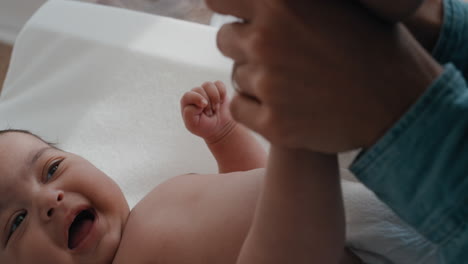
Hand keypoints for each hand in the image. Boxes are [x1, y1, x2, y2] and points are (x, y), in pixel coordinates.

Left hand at [181, 81, 234, 142]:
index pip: (187, 95)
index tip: (204, 108)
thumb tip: (200, 100)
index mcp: (186, 102)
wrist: (220, 128)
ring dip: (215, 98)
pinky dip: (222, 93)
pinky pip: (219, 84)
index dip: (197, 99)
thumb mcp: (193, 124)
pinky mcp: (216, 89)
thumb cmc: (204, 127)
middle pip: (199, 89)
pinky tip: (221, 102)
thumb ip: (189, 112)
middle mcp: (194, 94)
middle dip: (207, 103)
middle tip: (209, 113)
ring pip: (208, 85)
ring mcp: (205, 91)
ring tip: (215, 109)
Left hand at [206, 0, 442, 151]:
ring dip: (256, 79)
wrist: (398, 102)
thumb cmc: (370, 47)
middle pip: (225, 39)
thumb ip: (288, 3)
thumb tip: (257, 3)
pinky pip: (238, 108)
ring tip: (294, 83)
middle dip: (246, 46)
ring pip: (237, 75)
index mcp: (281, 0)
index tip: (240, 19)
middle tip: (279, 56)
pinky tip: (283, 105)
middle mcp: (267, 38)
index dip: (227, 10)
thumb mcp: (333, 5)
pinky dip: (254, 108)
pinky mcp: (272, 122)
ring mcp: (268, 83)